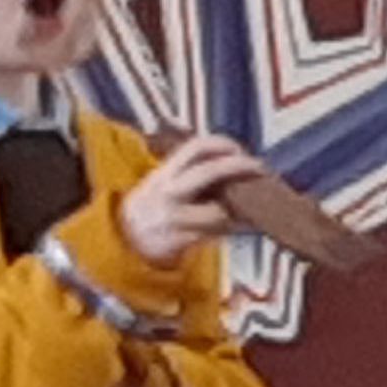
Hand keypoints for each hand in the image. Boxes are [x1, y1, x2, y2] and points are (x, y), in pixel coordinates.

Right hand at [120, 135, 265, 267]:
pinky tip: (241, 225)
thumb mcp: (163, 184)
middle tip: (260, 169)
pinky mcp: (180, 241)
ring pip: (219, 211)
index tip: (239, 149)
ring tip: (251, 206)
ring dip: (240, 209)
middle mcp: (168, 192)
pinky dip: (233, 228)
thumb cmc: (153, 209)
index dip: (221, 144)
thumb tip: (233, 163)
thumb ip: (190, 173)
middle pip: (209, 171)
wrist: (126, 242)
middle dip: (240, 166)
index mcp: (164, 173)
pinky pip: (216, 234)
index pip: (194, 147)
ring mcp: (173, 218)